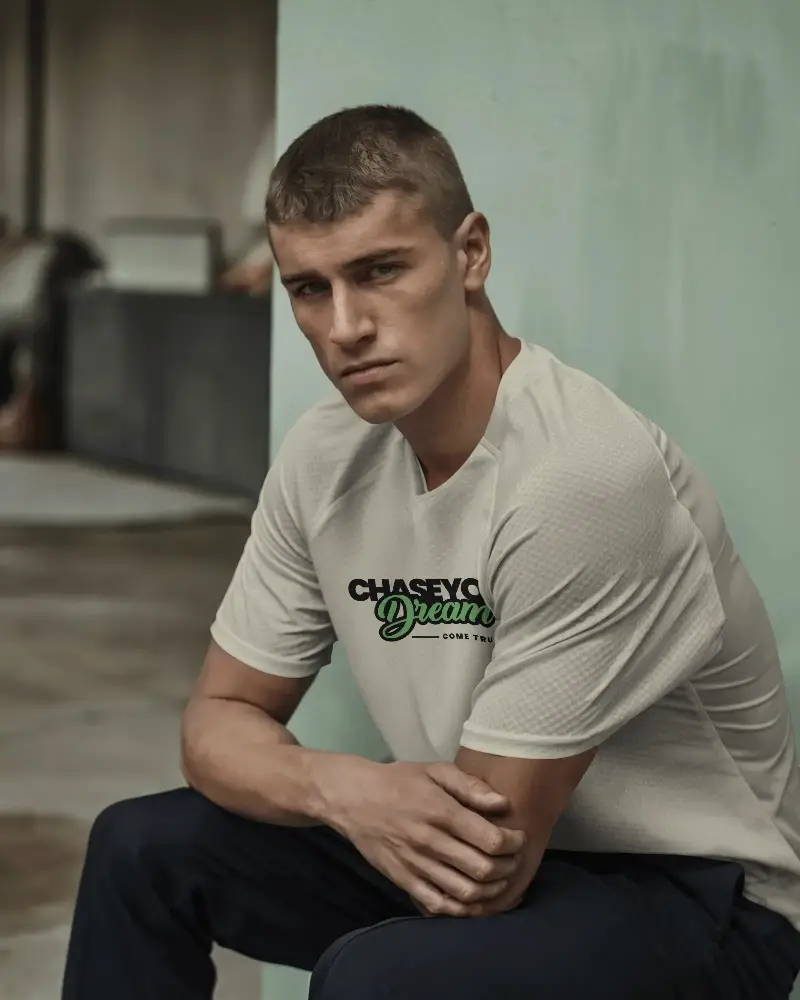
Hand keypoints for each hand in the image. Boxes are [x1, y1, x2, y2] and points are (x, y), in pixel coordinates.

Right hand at [318, 757, 526, 917]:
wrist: (354, 799)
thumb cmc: (400, 781)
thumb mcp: (435, 771)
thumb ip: (470, 786)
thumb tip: (503, 804)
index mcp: (441, 812)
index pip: (490, 840)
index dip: (513, 843)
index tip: (518, 837)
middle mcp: (430, 842)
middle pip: (483, 870)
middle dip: (508, 867)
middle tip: (513, 859)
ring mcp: (416, 865)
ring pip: (465, 893)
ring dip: (491, 891)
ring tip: (498, 879)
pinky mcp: (404, 881)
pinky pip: (439, 905)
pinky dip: (462, 908)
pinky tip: (473, 898)